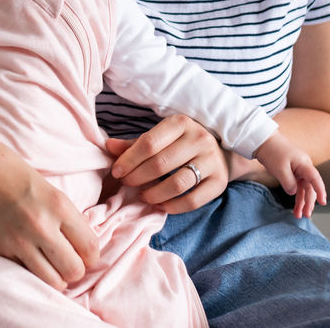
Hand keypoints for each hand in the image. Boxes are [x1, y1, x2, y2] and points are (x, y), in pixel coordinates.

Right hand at [0, 151, 99, 290]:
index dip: (91, 256)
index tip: (84, 255)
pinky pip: (25, 273)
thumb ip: (65, 216)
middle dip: (74, 270)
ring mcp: (19, 241)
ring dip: (55, 277)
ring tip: (49, 266)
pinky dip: (30, 270)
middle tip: (67, 262)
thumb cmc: (9, 172)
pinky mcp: (0, 250)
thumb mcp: (47, 188)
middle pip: (74, 270)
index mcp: (59, 206)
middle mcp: (41, 226)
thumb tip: (80, 243)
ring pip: (53, 281)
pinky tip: (27, 257)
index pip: (90, 247)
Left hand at [106, 114, 230, 212]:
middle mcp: (199, 139)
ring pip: (178, 184)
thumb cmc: (181, 143)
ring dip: (154, 194)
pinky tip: (160, 205)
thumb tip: (108, 146)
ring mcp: (212, 161)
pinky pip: (193, 200)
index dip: (129, 160)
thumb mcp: (160, 137)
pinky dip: (173, 207)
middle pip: (161, 164)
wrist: (222, 152)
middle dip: (138, 177)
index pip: (149, 143)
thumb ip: (134, 144)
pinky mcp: (220, 182)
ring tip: (143, 196)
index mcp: (181, 123)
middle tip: (126, 183)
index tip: (116, 171)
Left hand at [254, 131, 326, 217]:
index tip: (323, 202)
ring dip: (302, 201)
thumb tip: (293, 192)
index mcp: (304, 164)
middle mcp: (303, 167)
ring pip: (303, 188)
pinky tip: (295, 204)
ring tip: (298, 214)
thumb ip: (289, 183)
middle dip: (309, 202)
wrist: (263, 141)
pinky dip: (295, 195)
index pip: (315, 179)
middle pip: (310, 187)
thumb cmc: (272, 151)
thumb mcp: (280, 169)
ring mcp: (298, 170)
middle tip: (306, 214)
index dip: (320, 191)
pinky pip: (296, 186)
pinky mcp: (291, 172)